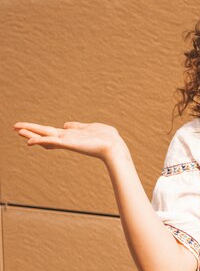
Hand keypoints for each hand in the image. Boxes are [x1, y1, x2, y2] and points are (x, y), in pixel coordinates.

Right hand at [13, 121, 127, 162]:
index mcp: (70, 135)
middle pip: (44, 134)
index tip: (25, 129)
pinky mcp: (71, 144)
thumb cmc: (105, 137)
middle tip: (15, 128)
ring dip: (32, 134)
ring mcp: (68, 142)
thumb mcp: (89, 127)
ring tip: (18, 130)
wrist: (114, 146)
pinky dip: (42, 142)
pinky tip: (31, 141)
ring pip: (46, 137)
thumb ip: (77, 126)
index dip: (38, 131)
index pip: (50, 132)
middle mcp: (67, 139)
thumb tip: (66, 124)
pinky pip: (54, 142)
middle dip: (30, 131)